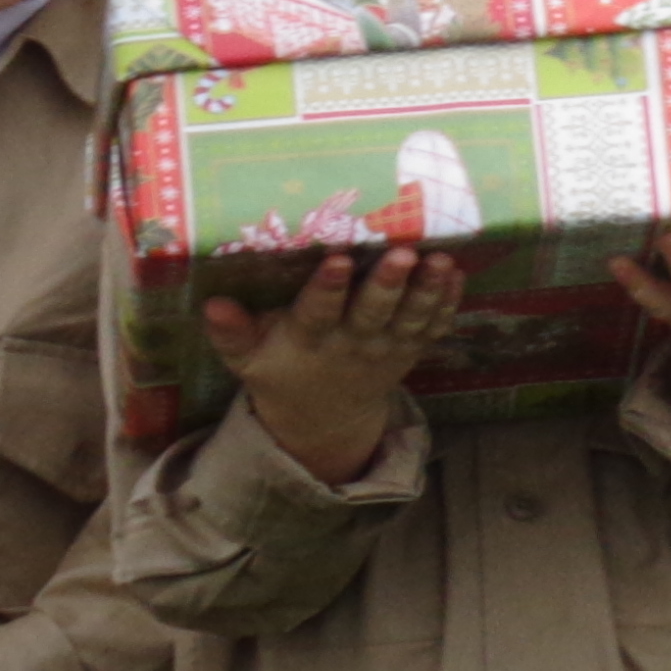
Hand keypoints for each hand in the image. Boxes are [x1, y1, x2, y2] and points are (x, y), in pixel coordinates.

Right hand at [203, 245, 465, 484]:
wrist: (323, 417)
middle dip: (388, 283)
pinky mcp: (411, 349)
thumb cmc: (281, 370)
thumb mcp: (247, 360)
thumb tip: (211, 304)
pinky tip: (459, 274)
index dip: (327, 288)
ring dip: (427, 289)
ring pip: (411, 318)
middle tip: (402, 253)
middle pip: (373, 312)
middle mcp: (352, 343)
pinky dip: (447, 303)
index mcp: (309, 341)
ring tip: (441, 259)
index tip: (337, 260)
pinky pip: (433, 327)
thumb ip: (232, 333)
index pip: (318, 313)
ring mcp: (386, 347)